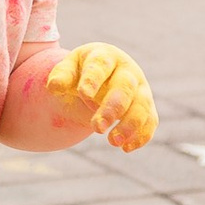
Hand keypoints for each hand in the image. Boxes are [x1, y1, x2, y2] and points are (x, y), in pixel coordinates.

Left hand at [40, 42, 157, 154]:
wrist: (103, 75)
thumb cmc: (82, 72)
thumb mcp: (69, 69)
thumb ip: (61, 76)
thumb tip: (54, 87)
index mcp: (105, 57)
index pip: (100, 66)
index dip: (93, 79)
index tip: (84, 94)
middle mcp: (127, 71)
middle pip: (124, 88)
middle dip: (112, 108)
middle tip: (97, 128)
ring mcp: (140, 88)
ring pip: (142, 106)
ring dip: (129, 125)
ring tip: (112, 142)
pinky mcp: (147, 106)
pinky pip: (150, 121)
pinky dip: (142, 135)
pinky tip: (126, 148)